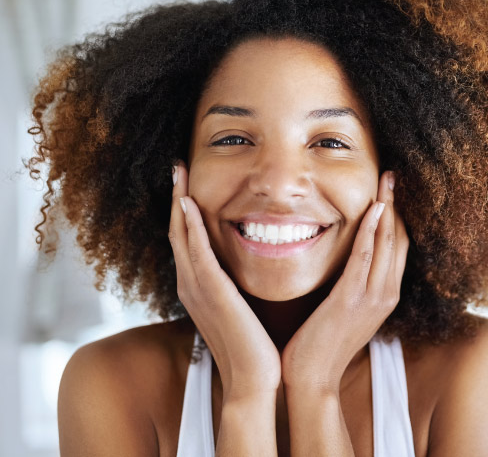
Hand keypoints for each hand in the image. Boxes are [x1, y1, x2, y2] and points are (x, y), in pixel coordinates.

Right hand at [168, 160, 280, 402]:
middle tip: (177, 167)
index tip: (187, 183)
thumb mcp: (239, 308)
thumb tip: (242, 271)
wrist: (253, 379)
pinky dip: (190, 227)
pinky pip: (197, 253)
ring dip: (178, 202)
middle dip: (175, 197)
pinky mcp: (211, 292)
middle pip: (176, 231)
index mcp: (198, 287)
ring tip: (178, 173)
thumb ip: (234, 287)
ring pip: (181, 235)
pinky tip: (188, 204)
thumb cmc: (252, 346)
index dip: (183, 209)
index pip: (186, 239)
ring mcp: (197, 288)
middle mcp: (191, 285)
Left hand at [280, 170, 409, 392]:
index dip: (398, 216)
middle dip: (397, 204)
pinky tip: (373, 208)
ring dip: (388, 208)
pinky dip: (372, 230)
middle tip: (392, 175)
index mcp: (385, 296)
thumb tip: (347, 262)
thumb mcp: (346, 311)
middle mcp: (386, 294)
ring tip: (387, 180)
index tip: (391, 190)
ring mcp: (372, 298)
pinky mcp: (351, 300)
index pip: (399, 247)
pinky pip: (365, 257)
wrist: (312, 379)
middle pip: (400, 239)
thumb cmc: (322, 345)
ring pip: (387, 243)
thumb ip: (353, 286)